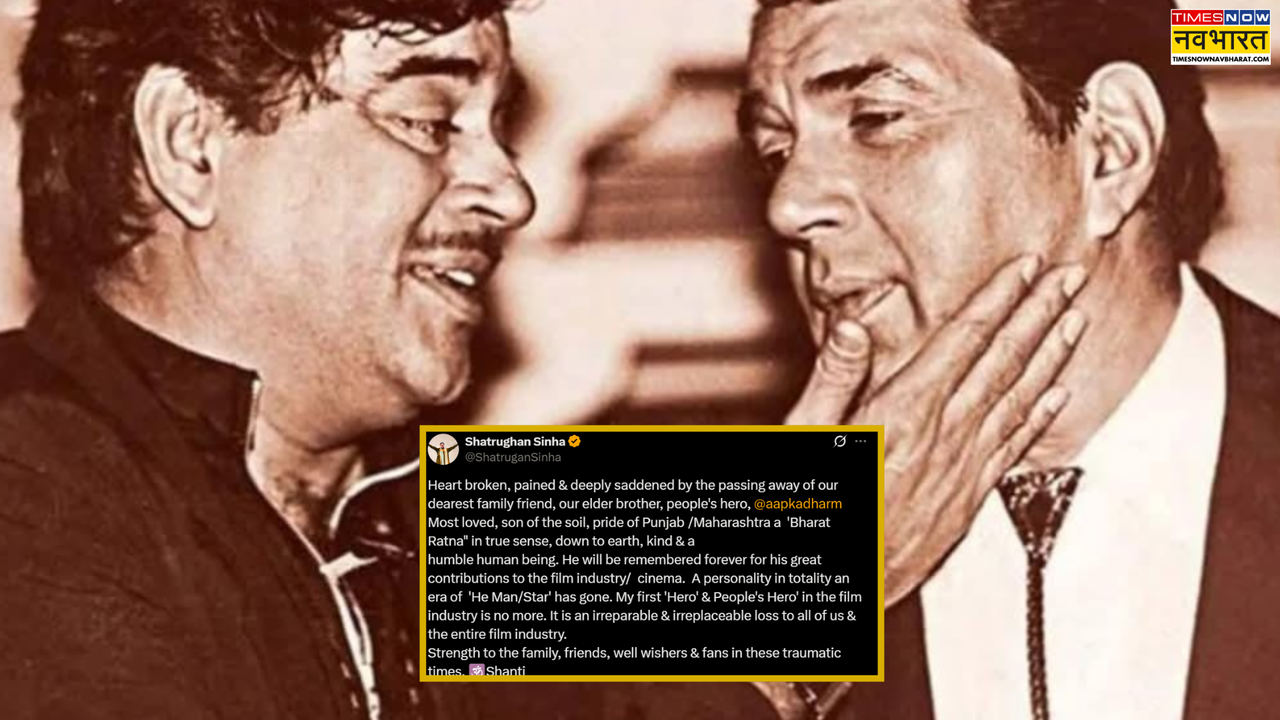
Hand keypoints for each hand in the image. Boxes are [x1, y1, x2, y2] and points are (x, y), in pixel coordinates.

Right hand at [787, 256, 1087, 606]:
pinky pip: (1014, 446)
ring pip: (1019, 399)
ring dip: (1051, 355)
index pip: (963, 340)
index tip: (1025, 267)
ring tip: (1076, 320)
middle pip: (1002, 361)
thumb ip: (834, 379)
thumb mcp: (804, 436)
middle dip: (1039, 313)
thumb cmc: (814, 510)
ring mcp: (961, 468)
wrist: (843, 585)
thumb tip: (855, 327)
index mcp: (902, 412)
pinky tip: (1058, 394)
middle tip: (1070, 277)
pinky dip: (1040, 415)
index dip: (998, 299)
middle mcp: (943, 436)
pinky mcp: (968, 496)